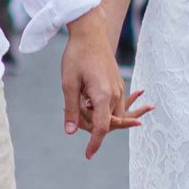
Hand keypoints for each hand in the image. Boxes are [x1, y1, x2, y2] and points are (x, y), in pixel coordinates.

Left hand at [61, 24, 147, 159]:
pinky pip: (115, 106)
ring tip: (79, 101)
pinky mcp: (118, 85)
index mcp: (103, 95)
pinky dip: (103, 109)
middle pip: (107, 124)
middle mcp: (115, 94)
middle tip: (73, 109)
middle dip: (90, 125)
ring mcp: (119, 89)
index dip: (95, 143)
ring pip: (112, 116)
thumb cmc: (77, 56)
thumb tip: (71, 132)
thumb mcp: (68, 83)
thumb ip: (71, 109)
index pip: (102, 128)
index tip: (88, 155)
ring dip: (96, 117)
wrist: (91, 33)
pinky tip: (91, 101)